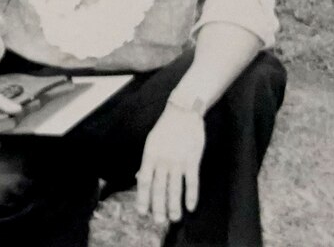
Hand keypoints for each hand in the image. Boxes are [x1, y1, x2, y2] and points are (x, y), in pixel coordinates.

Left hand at [136, 103, 205, 224]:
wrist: (183, 111)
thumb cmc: (166, 128)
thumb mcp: (152, 142)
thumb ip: (147, 162)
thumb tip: (140, 178)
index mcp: (150, 155)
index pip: (145, 181)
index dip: (143, 198)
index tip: (141, 212)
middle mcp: (162, 160)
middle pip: (159, 188)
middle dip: (158, 207)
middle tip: (158, 222)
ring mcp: (178, 161)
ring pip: (175, 188)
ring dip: (174, 205)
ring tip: (174, 219)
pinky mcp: (192, 160)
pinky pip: (192, 182)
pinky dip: (191, 195)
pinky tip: (191, 207)